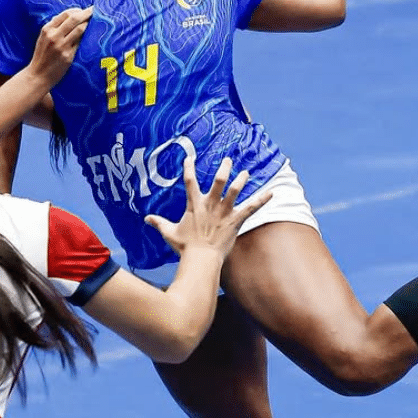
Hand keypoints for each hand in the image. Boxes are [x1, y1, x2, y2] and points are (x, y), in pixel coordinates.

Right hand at [29, 6, 92, 85]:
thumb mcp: (43, 38)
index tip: (84, 10)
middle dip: (87, 12)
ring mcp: (61, 46)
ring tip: (95, 21)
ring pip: (80, 29)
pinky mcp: (68, 56)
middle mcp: (54, 36)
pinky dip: (87, 37)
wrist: (38, 76)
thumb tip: (67, 16)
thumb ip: (53, 28)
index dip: (77, 10)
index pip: (65, 14)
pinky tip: (91, 35)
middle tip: (95, 10)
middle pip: (74, 18)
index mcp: (47, 29)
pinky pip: (80, 43)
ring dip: (89, 23)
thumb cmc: (42, 56)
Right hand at [145, 157, 272, 256]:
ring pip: (234, 191)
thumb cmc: (185, 247)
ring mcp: (224, 212)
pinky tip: (272, 192)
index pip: (189, 182)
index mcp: (194, 205)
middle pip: (218, 181)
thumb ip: (158, 223)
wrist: (201, 260)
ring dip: (241, 180)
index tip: (189, 158)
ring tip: (246, 172)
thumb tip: (146, 219)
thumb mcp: (169, 233)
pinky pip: (251, 208)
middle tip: (228, 159)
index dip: (189, 168)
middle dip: (223, 169)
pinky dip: (262, 200)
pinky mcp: (235, 221)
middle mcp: (210, 205)